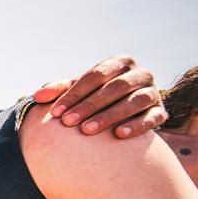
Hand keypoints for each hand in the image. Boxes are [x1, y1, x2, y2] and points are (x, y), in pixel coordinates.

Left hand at [32, 55, 165, 138]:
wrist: (123, 115)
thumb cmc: (94, 98)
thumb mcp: (78, 91)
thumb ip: (59, 90)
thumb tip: (36, 96)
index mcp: (119, 63)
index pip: (96, 75)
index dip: (74, 93)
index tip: (56, 112)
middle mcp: (140, 74)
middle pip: (115, 88)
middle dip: (89, 105)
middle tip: (68, 123)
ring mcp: (153, 92)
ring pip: (134, 101)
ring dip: (110, 115)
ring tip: (87, 130)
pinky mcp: (161, 111)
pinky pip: (152, 117)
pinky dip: (137, 126)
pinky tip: (119, 135)